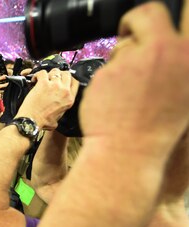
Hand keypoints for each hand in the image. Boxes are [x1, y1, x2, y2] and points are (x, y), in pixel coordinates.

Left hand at [15, 69, 78, 129]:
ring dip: (49, 74)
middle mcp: (64, 91)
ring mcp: (54, 86)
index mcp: (70, 99)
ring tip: (43, 79)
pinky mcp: (43, 84)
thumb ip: (61, 111)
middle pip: (66, 74)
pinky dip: (38, 74)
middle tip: (52, 78)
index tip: (63, 79)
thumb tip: (58, 109)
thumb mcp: (58, 118)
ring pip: (55, 71)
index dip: (69, 79)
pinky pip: (42, 72)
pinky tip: (34, 79)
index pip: (75, 82)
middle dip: (60, 74)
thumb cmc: (42, 122)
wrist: (31, 121)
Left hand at [80, 2, 188, 155]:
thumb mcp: (184, 86)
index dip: (175, 9)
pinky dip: (107, 78)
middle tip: (131, 36)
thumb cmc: (157, 124)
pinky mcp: (112, 69)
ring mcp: (140, 59)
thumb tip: (168, 37)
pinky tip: (113, 98)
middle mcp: (171, 52)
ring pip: (125, 42)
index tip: (161, 20)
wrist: (129, 151)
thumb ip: (178, 58)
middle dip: (136, 22)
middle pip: (149, 12)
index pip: (187, 10)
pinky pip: (107, 64)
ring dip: (122, 58)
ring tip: (127, 88)